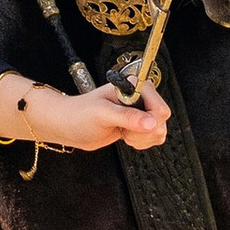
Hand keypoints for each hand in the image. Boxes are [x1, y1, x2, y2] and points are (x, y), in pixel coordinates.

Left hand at [0, 70, 169, 154]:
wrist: (67, 126)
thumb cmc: (79, 114)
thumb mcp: (102, 114)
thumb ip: (128, 117)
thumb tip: (151, 123)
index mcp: (134, 86)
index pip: (159, 106)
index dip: (150, 121)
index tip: (134, 127)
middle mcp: (139, 97)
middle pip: (162, 120)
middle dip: (145, 132)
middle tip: (125, 131)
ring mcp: (139, 112)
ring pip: (158, 130)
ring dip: (143, 139)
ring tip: (123, 133)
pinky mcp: (136, 126)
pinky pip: (152, 138)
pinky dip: (142, 143)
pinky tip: (126, 137)